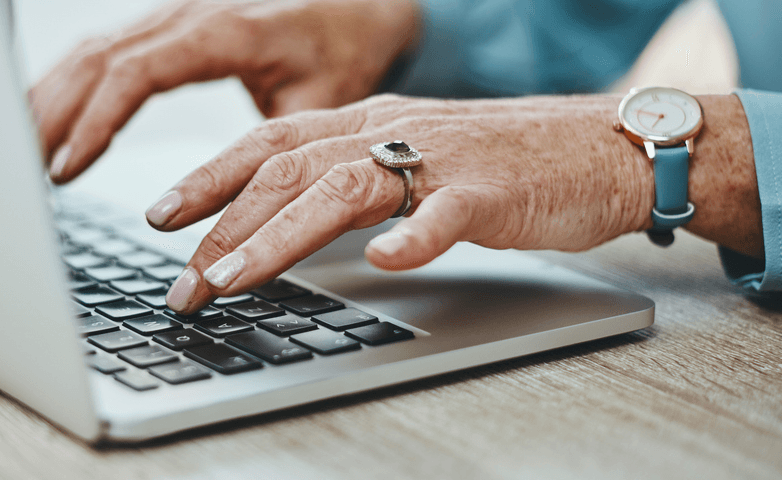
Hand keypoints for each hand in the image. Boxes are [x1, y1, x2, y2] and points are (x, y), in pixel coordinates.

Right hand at [31, 0, 418, 183]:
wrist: (359, 8)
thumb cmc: (345, 46)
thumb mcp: (323, 99)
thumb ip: (280, 142)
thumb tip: (247, 198)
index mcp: (225, 30)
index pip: (138, 70)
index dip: (98, 119)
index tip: (71, 166)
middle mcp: (191, 14)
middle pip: (100, 58)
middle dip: (55, 114)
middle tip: (29, 172)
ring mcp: (179, 16)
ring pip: (96, 50)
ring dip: (56, 99)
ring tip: (30, 154)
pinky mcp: (175, 27)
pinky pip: (111, 50)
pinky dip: (78, 86)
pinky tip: (59, 118)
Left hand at [151, 94, 659, 312]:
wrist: (601, 146)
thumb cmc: (510, 159)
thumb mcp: (418, 157)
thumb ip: (361, 179)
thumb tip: (297, 219)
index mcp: (375, 122)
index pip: (274, 144)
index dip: (213, 179)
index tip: (165, 217)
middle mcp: (396, 132)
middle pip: (291, 170)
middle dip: (224, 226)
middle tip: (185, 281)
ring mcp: (443, 161)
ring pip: (345, 189)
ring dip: (281, 237)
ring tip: (234, 280)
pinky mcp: (493, 193)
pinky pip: (448, 214)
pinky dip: (414, 238)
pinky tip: (385, 262)